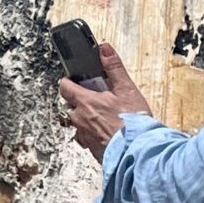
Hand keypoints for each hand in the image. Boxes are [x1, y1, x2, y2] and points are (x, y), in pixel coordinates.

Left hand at [57, 42, 152, 162]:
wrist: (138, 153)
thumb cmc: (133, 123)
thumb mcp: (126, 90)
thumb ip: (114, 68)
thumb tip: (105, 48)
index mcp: (85, 102)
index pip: (64, 87)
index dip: (69, 82)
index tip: (76, 81)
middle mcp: (80, 120)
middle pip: (70, 107)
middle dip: (80, 102)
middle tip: (97, 100)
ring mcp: (84, 137)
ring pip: (78, 125)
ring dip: (87, 120)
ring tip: (104, 119)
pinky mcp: (92, 151)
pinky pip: (87, 140)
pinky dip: (94, 135)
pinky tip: (108, 134)